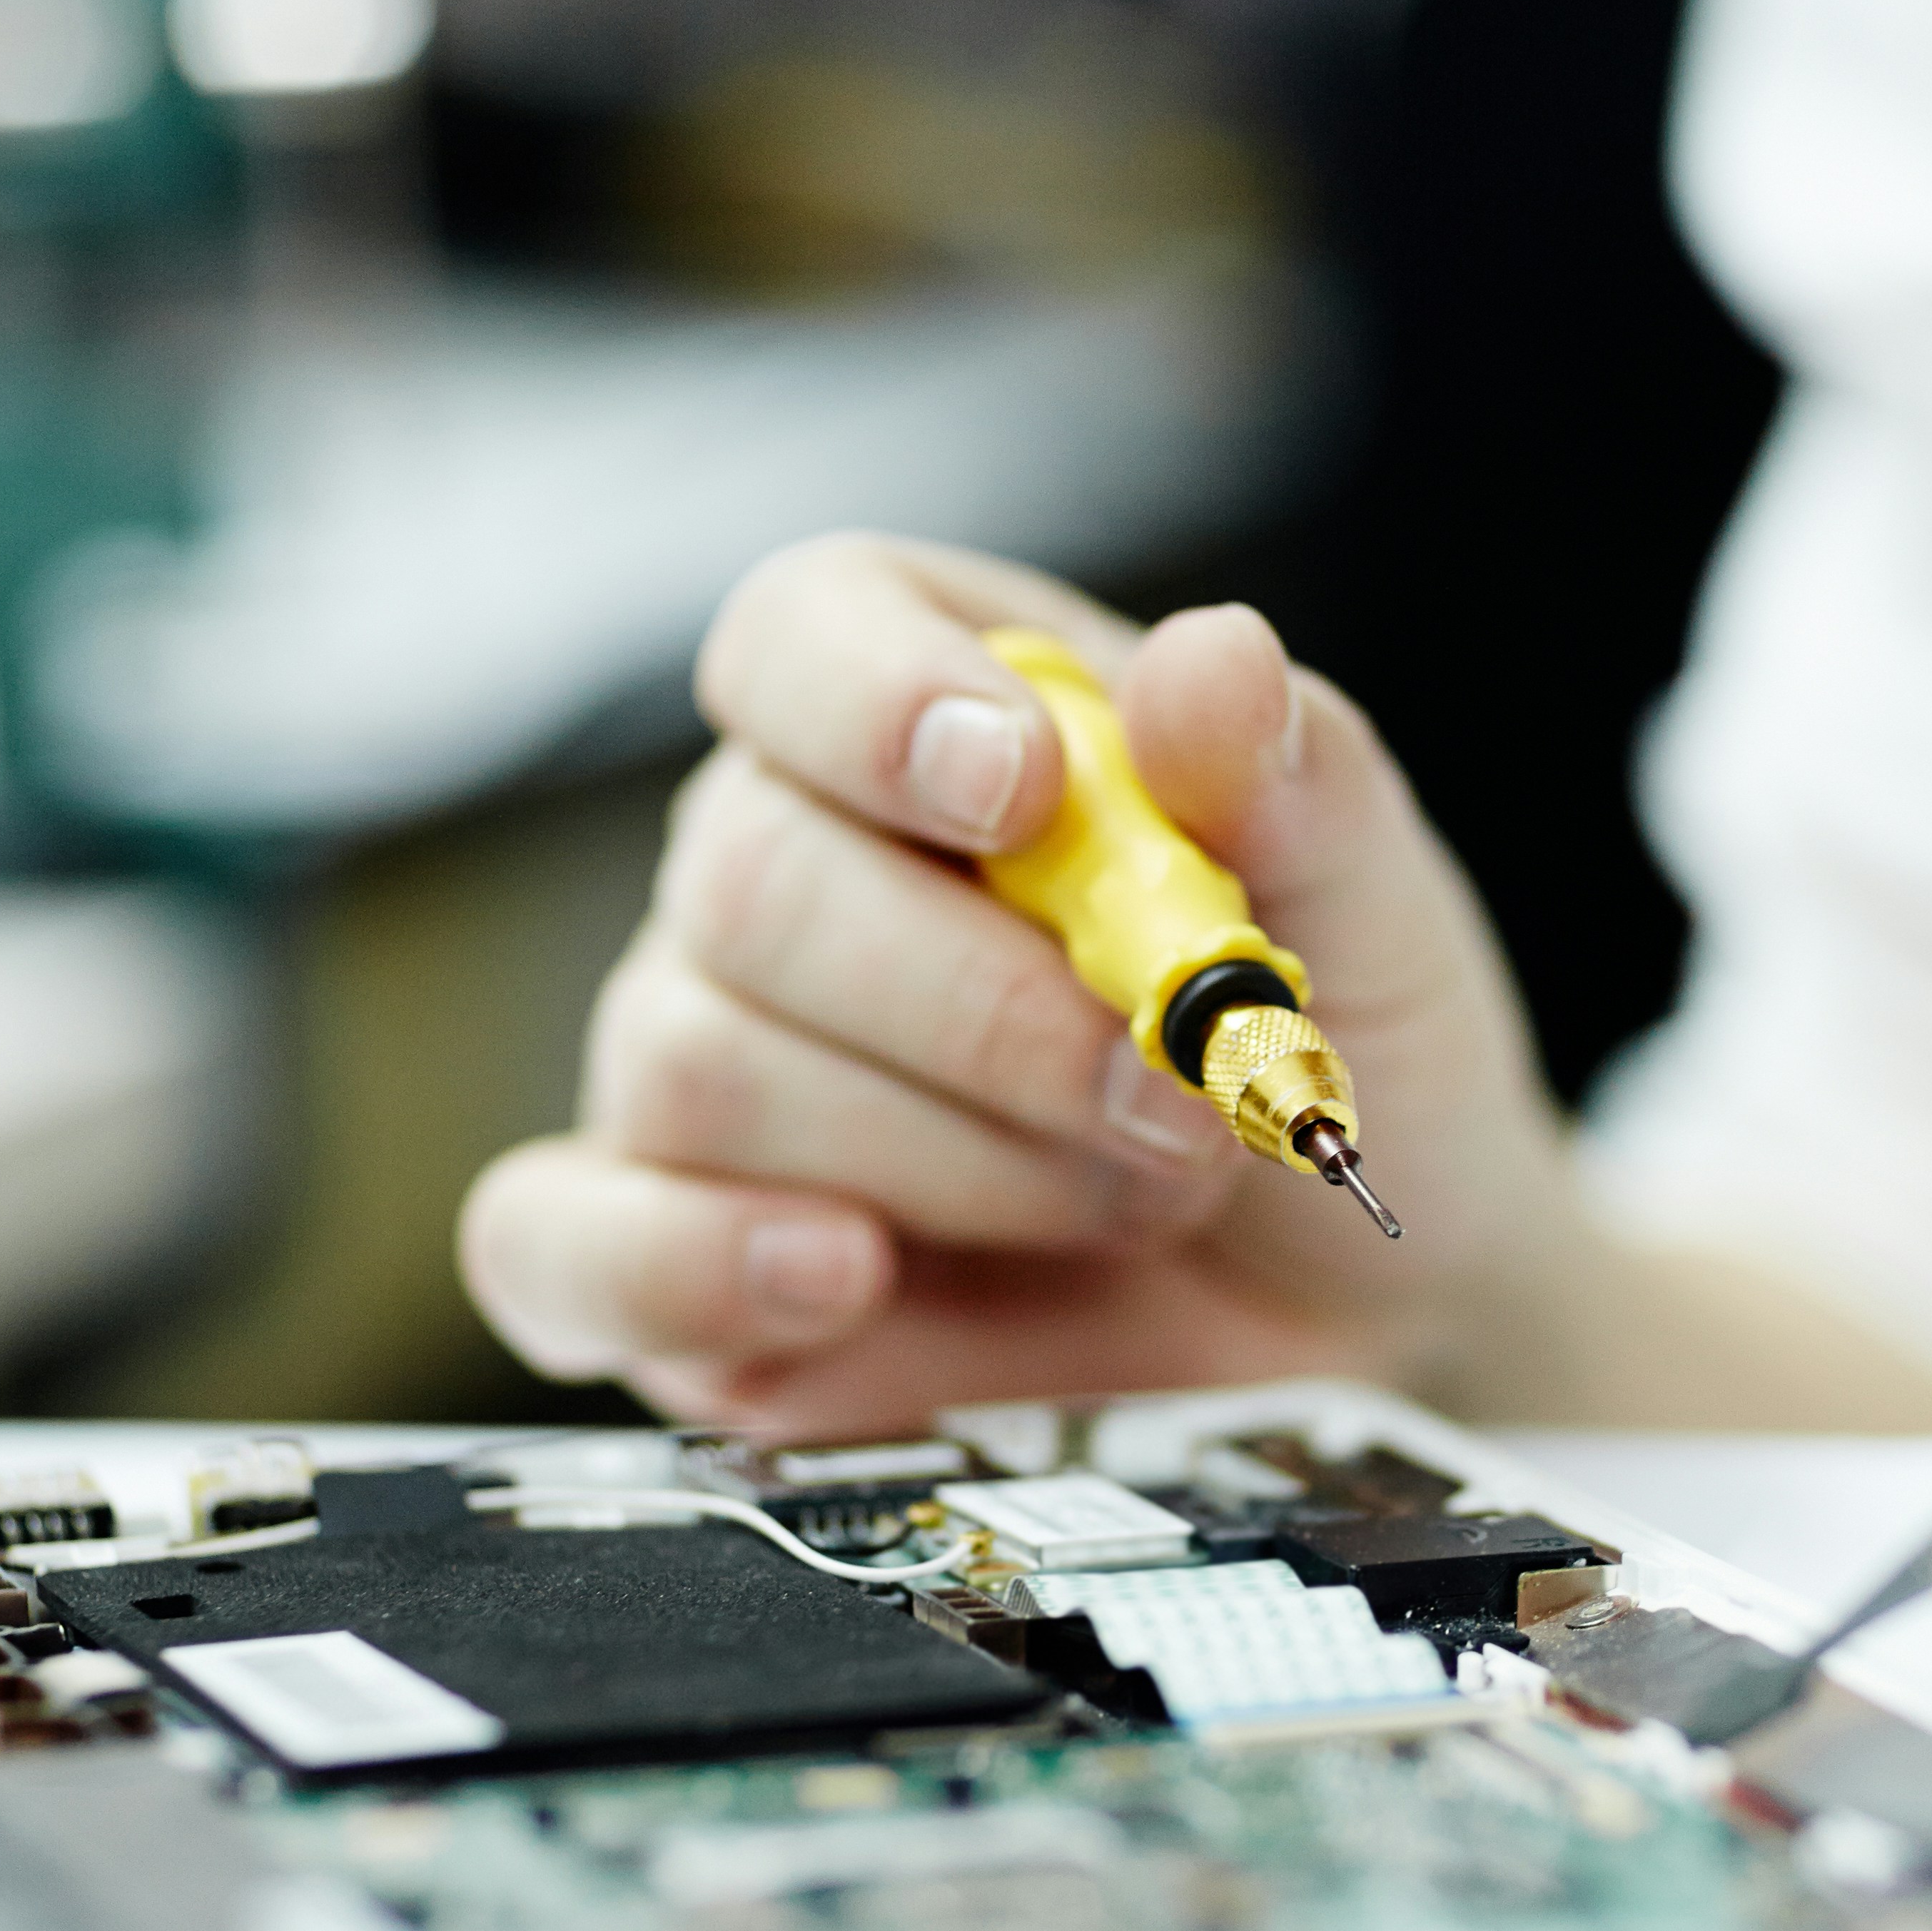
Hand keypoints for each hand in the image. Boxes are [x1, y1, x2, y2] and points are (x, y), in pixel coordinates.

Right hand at [461, 534, 1565, 1432]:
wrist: (1367, 1299)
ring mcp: (704, 1064)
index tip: (1025, 790)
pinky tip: (849, 1279)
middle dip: (986, 1014)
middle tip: (1171, 1105)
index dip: (879, 700)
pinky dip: (694, 1267)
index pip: (800, 631)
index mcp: (929, 714)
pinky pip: (562, 1242)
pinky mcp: (667, 1257)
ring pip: (702, 1067)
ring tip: (1123, 1198)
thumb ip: (1296, 776)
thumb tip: (1210, 667)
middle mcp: (777, 870)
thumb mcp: (1369, 905)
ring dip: (950, 1161)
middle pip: (750, 879)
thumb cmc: (1336, 1055)